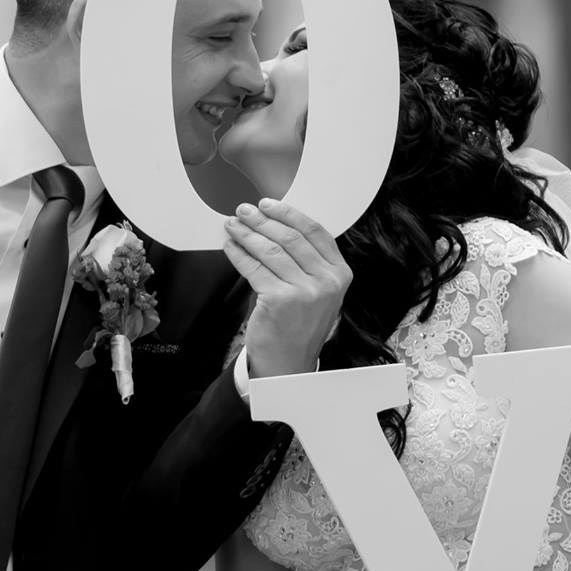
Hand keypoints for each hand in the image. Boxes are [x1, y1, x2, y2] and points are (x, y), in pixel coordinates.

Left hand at [223, 198, 350, 377]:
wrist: (289, 365)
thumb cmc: (300, 326)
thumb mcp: (319, 292)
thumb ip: (308, 262)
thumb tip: (275, 225)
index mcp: (340, 274)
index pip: (315, 231)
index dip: (289, 213)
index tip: (269, 205)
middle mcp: (326, 281)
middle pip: (291, 237)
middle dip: (263, 220)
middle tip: (244, 211)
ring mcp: (304, 291)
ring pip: (270, 249)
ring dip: (247, 233)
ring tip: (233, 225)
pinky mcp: (279, 300)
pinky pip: (253, 267)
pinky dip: (238, 253)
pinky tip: (230, 246)